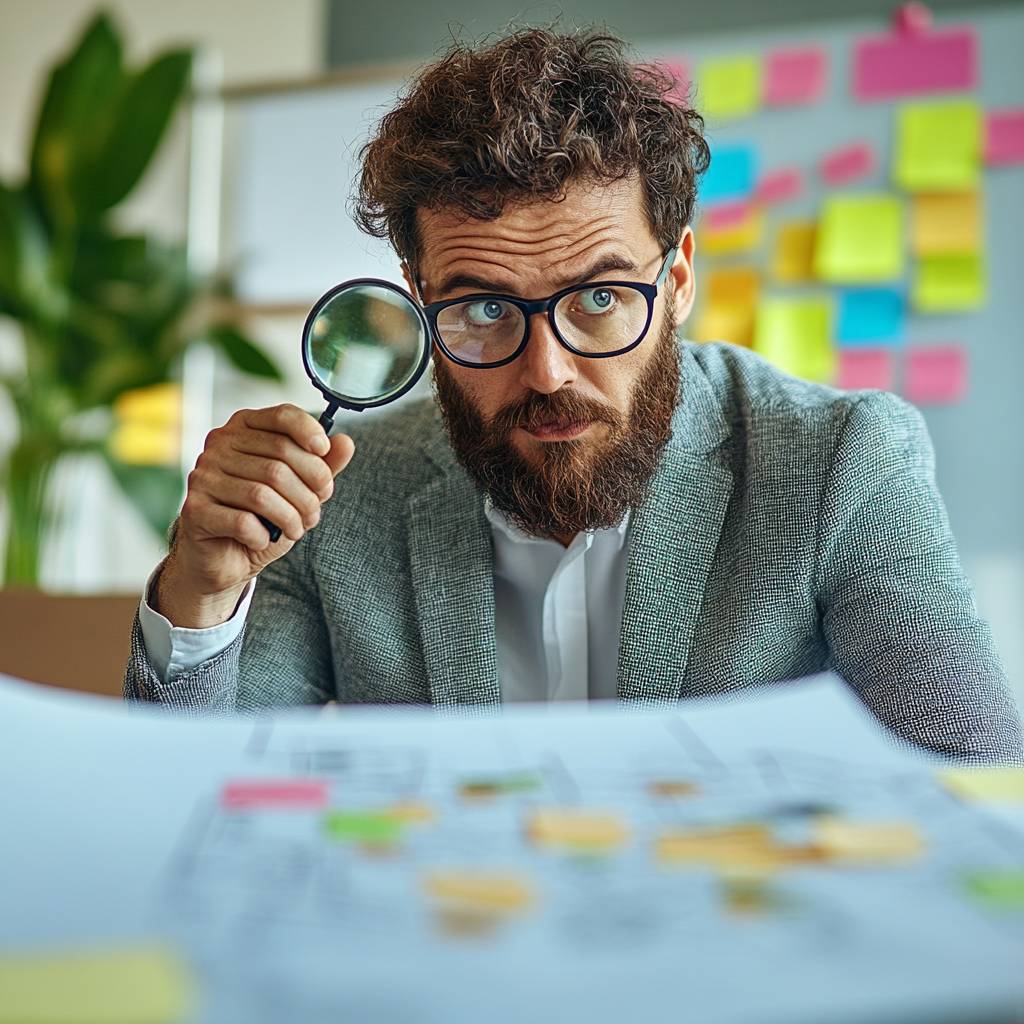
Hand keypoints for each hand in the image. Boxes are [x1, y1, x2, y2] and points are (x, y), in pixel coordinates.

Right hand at [155, 404, 354, 627]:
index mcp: (244, 428)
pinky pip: (243, 522)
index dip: (309, 432)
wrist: (224, 558)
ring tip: (296, 529)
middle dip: (309, 492)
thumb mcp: (299, 490)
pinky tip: (263, 540)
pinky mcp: (195, 509)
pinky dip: (262, 536)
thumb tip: (345, 443)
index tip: (324, 454)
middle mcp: (219, 445)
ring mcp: (202, 475)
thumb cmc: (263, 517)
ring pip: (263, 494)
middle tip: (314, 513)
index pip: (281, 415)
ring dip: (291, 518)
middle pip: (279, 460)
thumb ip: (322, 467)